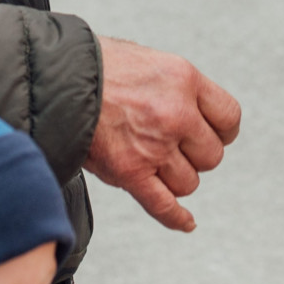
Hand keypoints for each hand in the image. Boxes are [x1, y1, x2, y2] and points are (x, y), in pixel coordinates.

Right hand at [85, 36, 240, 231]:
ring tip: (153, 162)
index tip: (212, 134)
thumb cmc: (96, 64)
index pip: (229, 118)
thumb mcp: (149, 60)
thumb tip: (194, 111)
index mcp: (184, 80)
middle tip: (173, 146)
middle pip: (211, 156)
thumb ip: (176, 87)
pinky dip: (176, 218)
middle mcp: (175, 114)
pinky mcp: (129, 172)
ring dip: (175, 178)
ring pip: (188, 182)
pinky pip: (164, 205)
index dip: (222, 131)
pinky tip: (187, 223)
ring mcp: (153, 146)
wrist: (54, 78)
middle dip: (195, 155)